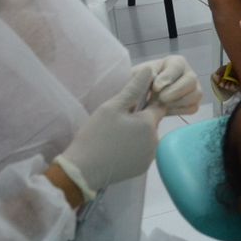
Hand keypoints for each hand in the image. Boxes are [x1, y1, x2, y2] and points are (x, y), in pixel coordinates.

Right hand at [53, 65, 164, 201]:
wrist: (82, 171)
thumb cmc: (96, 135)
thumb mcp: (112, 107)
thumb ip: (133, 88)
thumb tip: (149, 70)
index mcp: (149, 124)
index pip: (158, 105)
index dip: (146, 100)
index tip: (131, 102)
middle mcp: (156, 141)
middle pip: (152, 122)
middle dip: (139, 118)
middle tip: (116, 121)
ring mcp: (150, 157)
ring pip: (147, 137)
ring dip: (137, 134)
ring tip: (115, 135)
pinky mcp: (142, 168)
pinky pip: (142, 152)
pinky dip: (133, 148)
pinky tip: (116, 148)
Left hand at [138, 55, 200, 115]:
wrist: (139, 96)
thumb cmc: (139, 81)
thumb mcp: (138, 74)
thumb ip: (146, 75)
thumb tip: (159, 85)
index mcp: (176, 62)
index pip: (177, 67)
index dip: (168, 77)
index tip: (156, 87)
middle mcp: (188, 74)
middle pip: (191, 80)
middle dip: (175, 91)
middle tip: (161, 98)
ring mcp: (194, 89)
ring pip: (195, 95)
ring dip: (177, 102)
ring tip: (160, 105)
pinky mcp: (194, 103)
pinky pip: (192, 108)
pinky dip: (178, 110)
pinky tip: (165, 110)